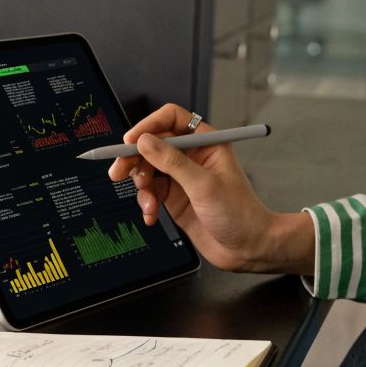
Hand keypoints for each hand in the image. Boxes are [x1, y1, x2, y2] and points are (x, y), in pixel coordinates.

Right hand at [107, 103, 312, 273]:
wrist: (247, 247)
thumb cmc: (239, 213)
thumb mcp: (204, 185)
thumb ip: (172, 162)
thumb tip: (144, 141)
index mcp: (207, 142)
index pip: (171, 119)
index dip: (148, 126)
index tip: (129, 141)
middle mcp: (193, 156)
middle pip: (153, 144)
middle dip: (134, 158)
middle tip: (118, 174)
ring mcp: (182, 176)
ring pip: (147, 168)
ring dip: (141, 185)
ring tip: (148, 202)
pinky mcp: (175, 197)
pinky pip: (150, 192)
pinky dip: (146, 202)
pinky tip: (151, 215)